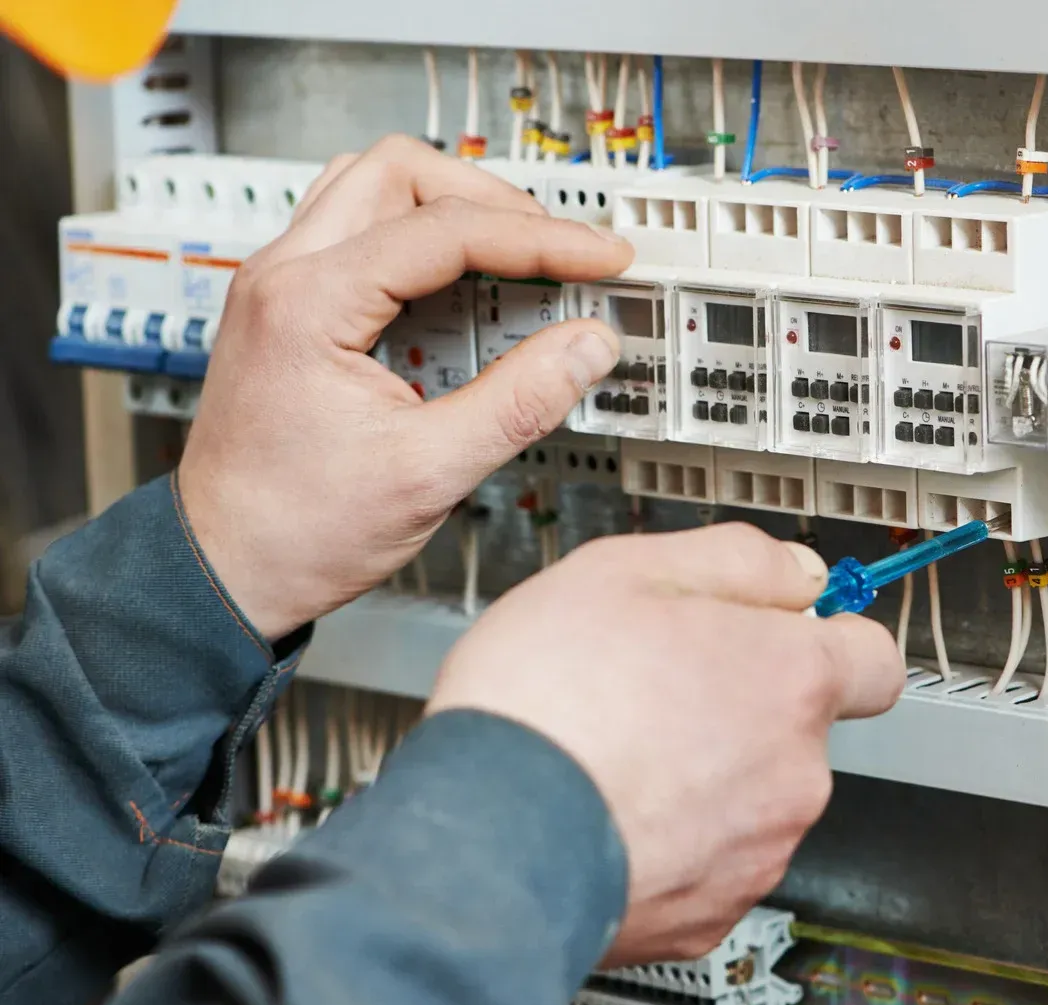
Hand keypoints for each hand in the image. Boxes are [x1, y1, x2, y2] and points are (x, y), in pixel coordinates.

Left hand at [178, 135, 633, 641]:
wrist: (226, 569)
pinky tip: (464, 297)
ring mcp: (281, 286)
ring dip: (453, 212)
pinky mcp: (292, 308)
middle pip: (401, 172)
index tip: (601, 258)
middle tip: (557, 250)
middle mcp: (283, 275)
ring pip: (375, 190)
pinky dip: (423, 246)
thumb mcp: (429, 472)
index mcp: (308, 303)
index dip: (541, 239)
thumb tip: (586, 348)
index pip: (446, 230)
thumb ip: (519, 401)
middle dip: (493, 202)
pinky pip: (362, 236)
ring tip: (516, 263)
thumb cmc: (295, 531)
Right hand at [425, 524, 904, 963]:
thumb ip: (734, 561)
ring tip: (615, 752)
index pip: (875, 659)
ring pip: (752, 797)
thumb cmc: (544, 705)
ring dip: (703, 773)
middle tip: (655, 687)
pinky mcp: (710, 914)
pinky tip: (606, 812)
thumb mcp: (627, 570)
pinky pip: (708, 863)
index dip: (831, 639)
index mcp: (789, 679)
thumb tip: (794, 573)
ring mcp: (757, 851)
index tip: (792, 633)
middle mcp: (794, 772)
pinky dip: (670, 839)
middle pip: (798, 728)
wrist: (485, 842)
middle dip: (741, 705)